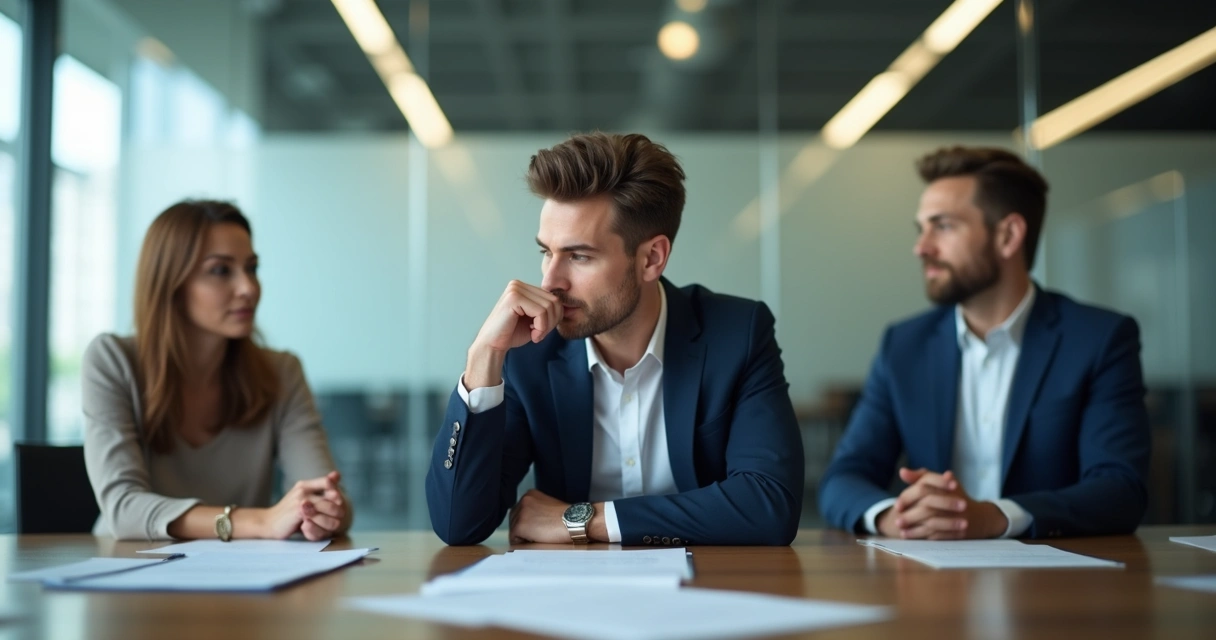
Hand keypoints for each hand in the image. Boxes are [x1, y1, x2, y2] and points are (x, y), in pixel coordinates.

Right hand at [261, 471, 345, 539]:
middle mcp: (302, 490)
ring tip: (335, 525)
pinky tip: (324, 529)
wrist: (268, 523)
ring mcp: (300, 500)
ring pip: (327, 507)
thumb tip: (337, 474)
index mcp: (304, 484)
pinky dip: (323, 524)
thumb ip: (320, 488)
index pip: (327, 482)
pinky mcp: (298, 512)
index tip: (338, 502)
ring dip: (333, 518)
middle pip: (331, 495)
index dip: (335, 493)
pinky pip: (318, 516)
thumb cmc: (288, 512)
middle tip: (340, 516)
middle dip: (338, 508)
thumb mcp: (304, 497)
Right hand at [464, 281, 561, 388]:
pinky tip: (533, 335)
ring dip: (546, 326)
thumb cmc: (512, 334)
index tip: (542, 330)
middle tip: (540, 334)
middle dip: (552, 321)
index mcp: (523, 287)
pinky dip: (541, 327)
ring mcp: (515, 289)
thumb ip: (547, 309)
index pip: (553, 297)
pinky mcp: (514, 298)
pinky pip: (541, 311)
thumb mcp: (535, 318)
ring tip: (535, 334)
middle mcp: (518, 284)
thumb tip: (568, 306)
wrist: (493, 346)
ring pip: (549, 306)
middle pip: (554, 300)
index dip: (554, 317)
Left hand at [508, 489, 574, 543]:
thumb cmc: (568, 518)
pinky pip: (515, 540)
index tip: (536, 530)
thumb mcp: (549, 508)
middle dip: (523, 531)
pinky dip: (525, 544)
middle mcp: (523, 501)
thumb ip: (537, 511)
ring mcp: (521, 513)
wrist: (576, 521)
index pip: (519, 513)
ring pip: (514, 532)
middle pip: (514, 522)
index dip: (527, 525)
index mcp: (530, 495)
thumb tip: (530, 524)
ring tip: (541, 537)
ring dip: (525, 538)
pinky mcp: (520, 526)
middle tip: (539, 536)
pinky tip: (538, 540)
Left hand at [876, 468, 1007, 539]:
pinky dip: (925, 537)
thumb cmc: (954, 497)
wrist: (980, 516)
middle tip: (897, 522)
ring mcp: (958, 517)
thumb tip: (902, 471)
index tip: (897, 506)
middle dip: (911, 516)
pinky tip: (914, 538)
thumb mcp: (940, 483)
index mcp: (948, 485)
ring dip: (916, 530)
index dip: (908, 498)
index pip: (924, 489)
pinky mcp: (960, 532)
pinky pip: (940, 535)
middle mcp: (954, 500)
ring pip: (933, 524)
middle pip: (928, 508)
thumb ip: (920, 477)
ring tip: (902, 533)